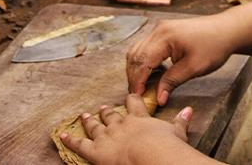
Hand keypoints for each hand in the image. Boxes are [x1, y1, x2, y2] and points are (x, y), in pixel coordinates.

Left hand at [60, 94, 193, 164]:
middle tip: (103, 107)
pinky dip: (70, 140)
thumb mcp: (178, 132)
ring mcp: (107, 136)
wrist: (152, 155)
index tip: (128, 97)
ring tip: (85, 116)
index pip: (134, 105)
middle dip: (107, 111)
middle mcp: (121, 124)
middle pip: (112, 115)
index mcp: (140, 119)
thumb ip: (181, 121)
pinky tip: (62, 136)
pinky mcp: (96, 150)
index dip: (130, 100)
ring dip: (89, 121)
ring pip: (95, 126)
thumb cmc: (166, 147)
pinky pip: (79, 144)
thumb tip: (189, 111)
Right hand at [126, 16, 237, 104]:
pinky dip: (143, 60)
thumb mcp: (193, 68)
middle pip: (135, 55)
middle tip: (137, 93)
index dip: (137, 80)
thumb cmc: (214, 46)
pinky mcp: (163, 31)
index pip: (142, 61)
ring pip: (137, 50)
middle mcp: (158, 30)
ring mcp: (160, 29)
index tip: (137, 95)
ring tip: (141, 85)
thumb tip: (158, 98)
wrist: (226, 30)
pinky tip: (150, 73)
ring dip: (136, 68)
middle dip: (133, 75)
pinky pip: (146, 46)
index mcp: (164, 37)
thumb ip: (172, 82)